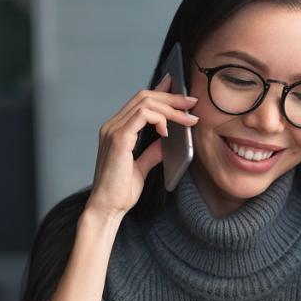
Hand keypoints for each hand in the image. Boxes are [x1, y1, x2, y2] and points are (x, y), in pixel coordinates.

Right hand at [87, 75, 199, 217]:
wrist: (108, 208)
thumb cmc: (120, 192)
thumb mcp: (141, 168)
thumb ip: (151, 152)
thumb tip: (165, 142)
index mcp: (116, 130)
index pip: (139, 101)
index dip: (161, 92)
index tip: (181, 93)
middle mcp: (112, 126)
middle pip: (144, 97)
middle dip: (171, 97)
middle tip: (192, 103)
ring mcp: (114, 130)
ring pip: (145, 102)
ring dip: (171, 107)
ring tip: (188, 118)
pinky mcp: (119, 138)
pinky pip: (143, 115)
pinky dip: (159, 118)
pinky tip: (167, 131)